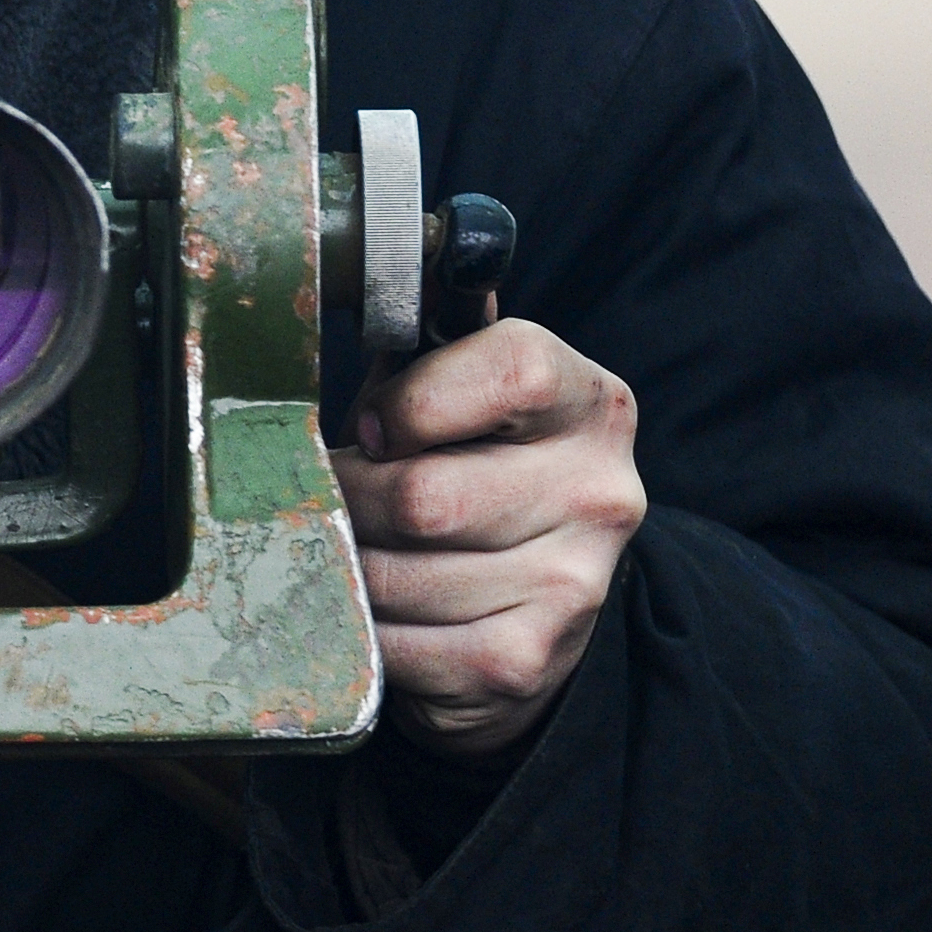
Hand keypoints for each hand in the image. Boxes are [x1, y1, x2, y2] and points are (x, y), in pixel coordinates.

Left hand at [333, 318, 643, 758]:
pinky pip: (398, 642)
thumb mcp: (462, 397)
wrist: (532, 615)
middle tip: (331, 497)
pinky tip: (371, 608)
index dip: (416, 397)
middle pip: (426, 495)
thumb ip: (429, 346)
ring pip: (398, 573)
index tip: (375, 426)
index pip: (514, 368)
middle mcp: (600, 494)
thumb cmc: (471, 475)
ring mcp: (572, 586)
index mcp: (591, 406)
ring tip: (346, 549)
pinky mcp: (524, 661)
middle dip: (349, 497)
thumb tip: (364, 270)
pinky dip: (360, 627)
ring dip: (345, 563)